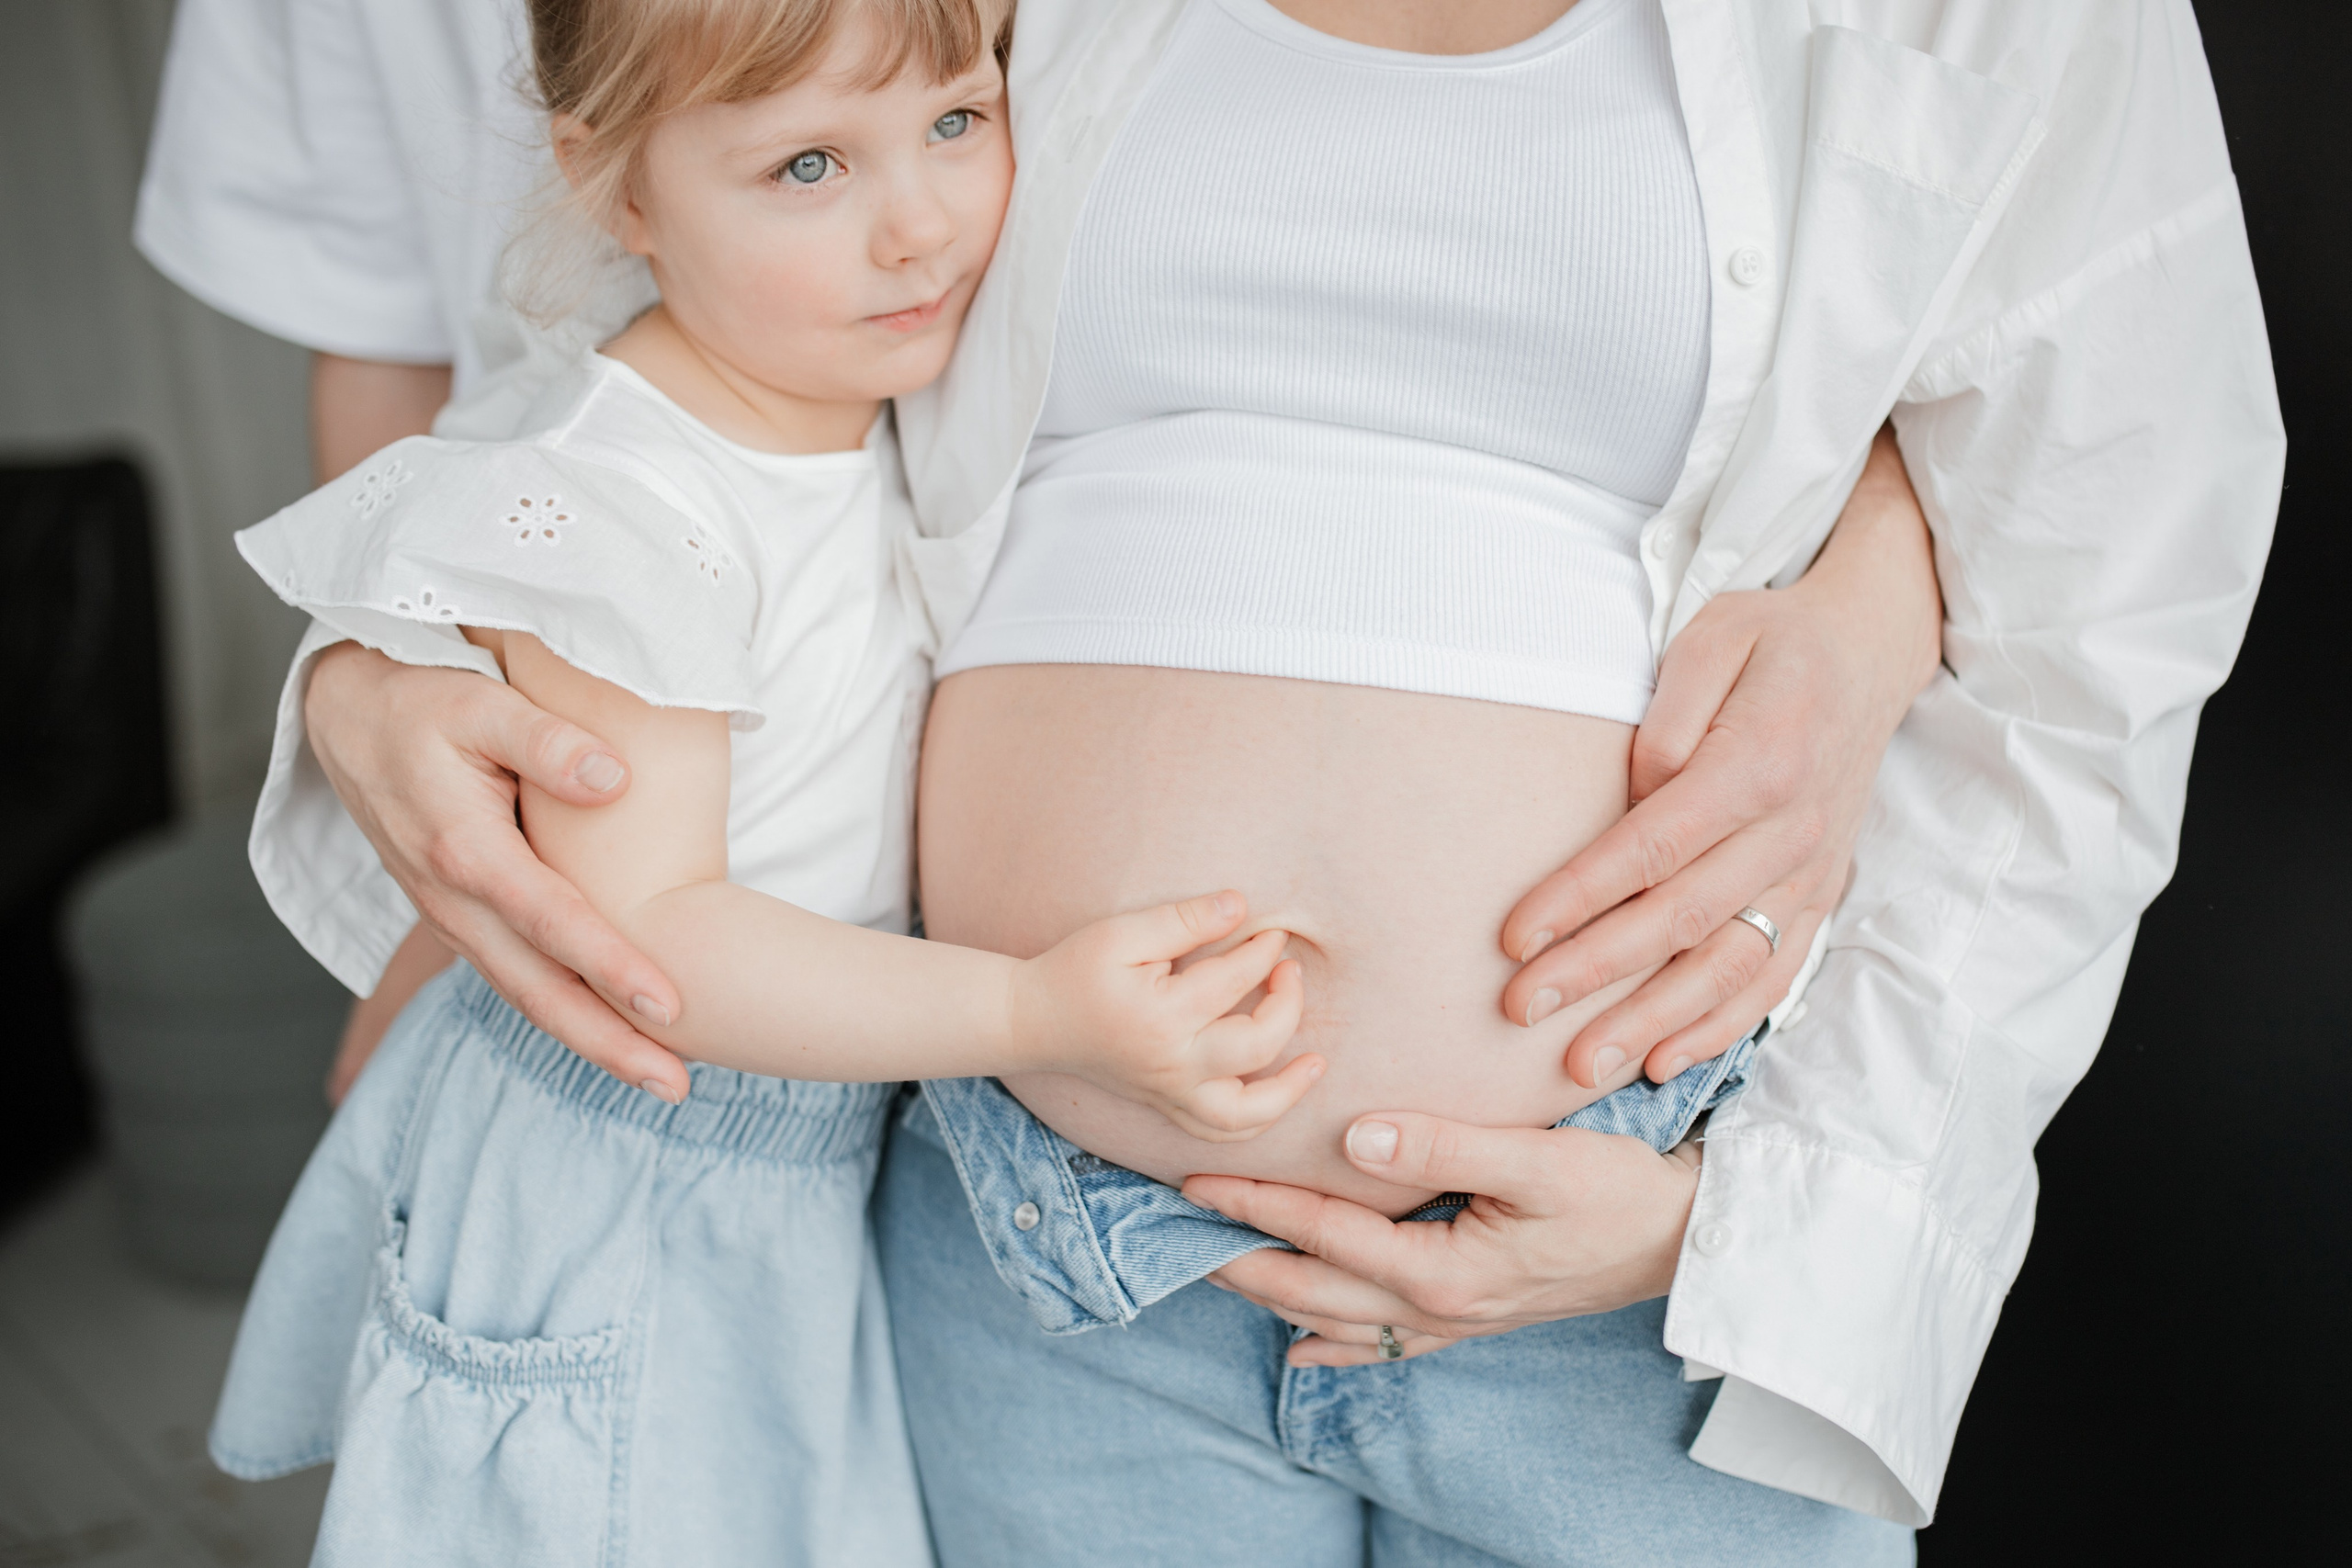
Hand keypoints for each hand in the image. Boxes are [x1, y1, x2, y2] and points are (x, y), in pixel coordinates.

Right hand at [305, 642, 693, 1101]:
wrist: (348, 721)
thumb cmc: (421, 705)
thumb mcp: (481, 704)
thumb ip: (546, 740)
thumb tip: (614, 779)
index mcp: (463, 850)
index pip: (551, 923)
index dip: (610, 967)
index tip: (669, 1005)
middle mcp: (452, 899)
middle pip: (536, 989)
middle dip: (607, 1044)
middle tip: (676, 1086)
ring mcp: (451, 916)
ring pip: (523, 995)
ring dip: (589, 1043)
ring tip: (658, 1078)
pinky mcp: (457, 918)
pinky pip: (513, 979)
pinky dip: (560, 1016)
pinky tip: (607, 1036)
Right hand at [1015, 891, 1322, 1141]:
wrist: (1033, 1022)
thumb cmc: (1075, 971)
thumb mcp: (1122, 932)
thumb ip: (1184, 920)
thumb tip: (1241, 906)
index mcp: (1161, 1015)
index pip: (1234, 980)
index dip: (1263, 950)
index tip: (1274, 930)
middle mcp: (1172, 1065)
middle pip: (1256, 1044)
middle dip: (1286, 1002)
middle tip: (1289, 968)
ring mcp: (1170, 1094)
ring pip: (1246, 1113)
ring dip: (1290, 1090)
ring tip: (1316, 1062)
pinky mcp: (1167, 1107)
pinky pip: (1220, 1132)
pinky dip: (1257, 1121)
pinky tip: (1278, 1093)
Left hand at [1185, 1111, 1700, 1365]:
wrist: (1684, 1243)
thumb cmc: (1618, 1191)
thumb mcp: (1536, 1159)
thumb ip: (1444, 1144)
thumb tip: (1356, 1134)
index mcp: (1441, 1269)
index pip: (1323, 1232)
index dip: (1254, 1203)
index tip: (1195, 1179)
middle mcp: (1436, 1309)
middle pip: (1309, 1290)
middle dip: (1236, 1261)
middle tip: (1169, 1233)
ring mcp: (1453, 1323)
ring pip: (1337, 1319)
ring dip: (1271, 1294)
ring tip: (1211, 1268)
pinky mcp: (1473, 1320)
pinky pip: (1382, 1343)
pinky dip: (1331, 1343)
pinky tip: (1298, 1343)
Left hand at [1501, 426, 1941, 1088]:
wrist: (1871, 652)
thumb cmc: (1771, 638)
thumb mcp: (1712, 636)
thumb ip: (1669, 716)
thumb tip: (1634, 795)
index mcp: (1759, 762)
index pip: (1654, 846)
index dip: (1581, 895)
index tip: (1513, 938)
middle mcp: (1791, 829)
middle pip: (1681, 917)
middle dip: (1596, 972)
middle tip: (1520, 1011)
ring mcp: (1810, 871)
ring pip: (1727, 963)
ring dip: (1653, 1020)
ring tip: (1583, 1066)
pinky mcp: (1819, 895)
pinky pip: (1773, 975)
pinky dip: (1720, 1025)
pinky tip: (1661, 1058)